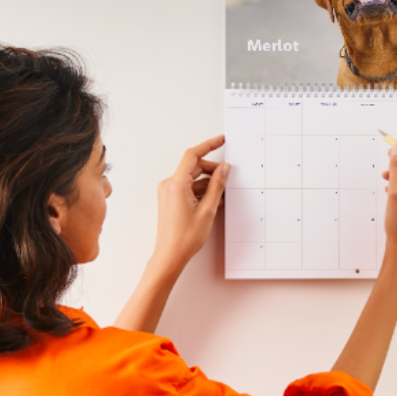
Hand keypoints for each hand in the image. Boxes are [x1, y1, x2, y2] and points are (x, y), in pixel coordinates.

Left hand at [153, 135, 229, 271]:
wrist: (170, 255)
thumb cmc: (185, 237)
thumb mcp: (208, 209)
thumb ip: (217, 185)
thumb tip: (224, 168)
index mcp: (176, 184)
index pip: (193, 155)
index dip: (208, 145)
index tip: (221, 140)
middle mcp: (169, 185)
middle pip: (194, 167)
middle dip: (212, 169)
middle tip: (228, 176)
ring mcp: (168, 192)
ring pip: (192, 178)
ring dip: (208, 182)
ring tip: (222, 193)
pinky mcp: (170, 199)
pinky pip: (188, 188)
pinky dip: (201, 191)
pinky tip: (214, 200)